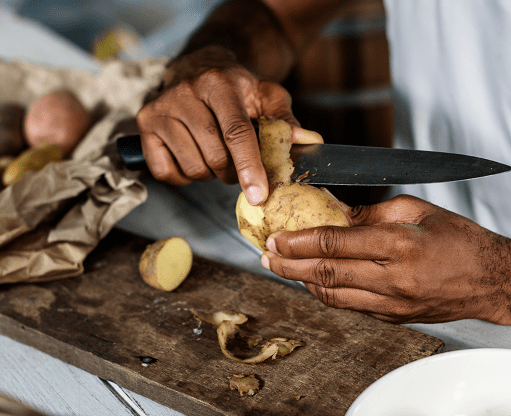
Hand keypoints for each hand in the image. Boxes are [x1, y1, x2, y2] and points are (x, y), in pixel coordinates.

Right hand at [136, 47, 297, 204]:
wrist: (198, 68)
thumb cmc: (237, 88)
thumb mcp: (266, 96)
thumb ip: (286, 120)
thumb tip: (310, 142)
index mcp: (218, 84)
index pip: (235, 132)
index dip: (249, 166)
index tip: (259, 194)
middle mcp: (183, 93)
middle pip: (215, 156)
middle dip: (233, 171)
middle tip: (238, 163)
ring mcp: (159, 110)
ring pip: (193, 168)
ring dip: (211, 174)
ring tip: (216, 155)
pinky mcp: (144, 127)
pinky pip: (166, 172)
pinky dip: (185, 176)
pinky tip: (194, 157)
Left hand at [262, 194, 510, 324]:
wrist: (491, 280)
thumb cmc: (459, 240)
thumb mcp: (417, 210)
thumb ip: (371, 213)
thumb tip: (335, 213)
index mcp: (398, 244)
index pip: (334, 244)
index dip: (299, 241)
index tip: (276, 237)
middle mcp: (393, 277)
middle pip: (325, 274)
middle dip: (289, 265)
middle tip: (266, 256)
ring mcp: (393, 303)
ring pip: (333, 296)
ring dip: (301, 282)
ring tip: (281, 269)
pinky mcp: (394, 317)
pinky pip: (350, 306)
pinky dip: (327, 294)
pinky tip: (313, 282)